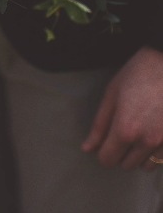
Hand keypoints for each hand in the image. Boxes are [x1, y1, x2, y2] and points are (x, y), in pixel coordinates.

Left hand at [82, 46, 162, 170]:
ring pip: (146, 165)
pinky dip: (156, 151)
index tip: (105, 142)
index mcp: (125, 130)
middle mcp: (146, 142)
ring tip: (140, 130)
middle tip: (123, 130)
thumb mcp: (111, 95)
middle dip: (121, 152)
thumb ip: (99, 125)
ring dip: (140, 154)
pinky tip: (153, 130)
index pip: (108, 160)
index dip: (103, 152)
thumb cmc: (136, 75)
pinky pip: (162, 159)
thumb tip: (87, 148)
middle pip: (126, 165)